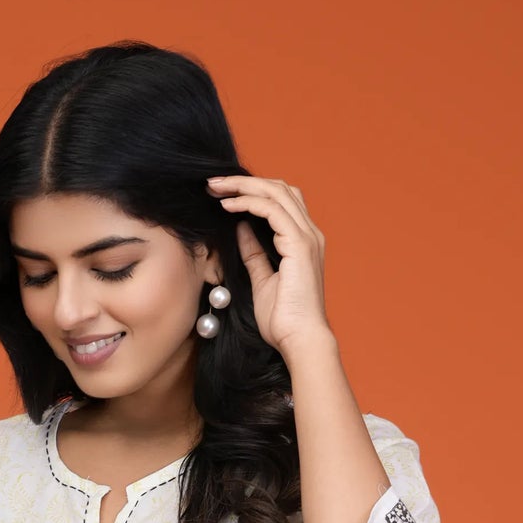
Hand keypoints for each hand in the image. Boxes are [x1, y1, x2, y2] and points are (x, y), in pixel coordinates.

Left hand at [205, 174, 331, 359]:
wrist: (299, 341)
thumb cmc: (284, 320)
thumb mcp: (262, 281)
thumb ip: (254, 253)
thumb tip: (241, 229)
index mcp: (302, 241)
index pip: (280, 200)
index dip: (252, 191)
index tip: (221, 195)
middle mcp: (309, 233)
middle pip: (279, 188)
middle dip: (244, 182)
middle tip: (214, 184)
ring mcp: (306, 237)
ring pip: (276, 192)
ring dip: (243, 186)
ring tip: (216, 188)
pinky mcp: (299, 245)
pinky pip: (271, 210)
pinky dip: (248, 202)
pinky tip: (228, 206)